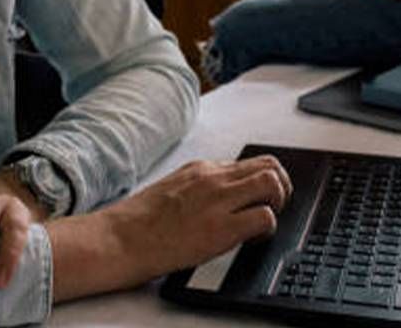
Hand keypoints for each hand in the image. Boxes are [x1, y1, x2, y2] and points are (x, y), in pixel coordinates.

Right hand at [47, 155, 292, 300]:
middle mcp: (213, 178)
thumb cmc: (139, 222)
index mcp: (200, 169)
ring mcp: (218, 200)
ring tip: (265, 219)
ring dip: (278, 202)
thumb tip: (220, 197)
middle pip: (269, 164)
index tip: (260, 196)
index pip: (248, 162)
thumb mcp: (172, 189)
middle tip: (274, 206)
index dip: (262, 179)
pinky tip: (252, 239)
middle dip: (280, 185)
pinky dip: (267, 228)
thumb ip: (199, 188)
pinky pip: (265, 218)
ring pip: (272, 183)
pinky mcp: (222, 228)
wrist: (120, 239)